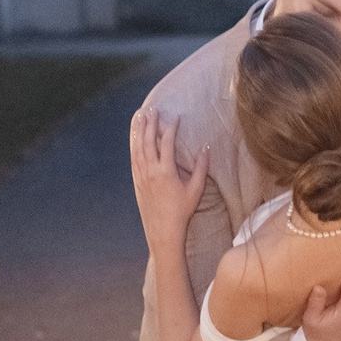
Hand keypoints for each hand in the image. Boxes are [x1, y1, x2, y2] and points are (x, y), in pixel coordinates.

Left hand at [129, 109, 207, 248]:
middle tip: (153, 110)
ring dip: (139, 131)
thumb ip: (202, 167)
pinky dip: (134, 145)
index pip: (167, 143)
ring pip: (138, 148)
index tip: (176, 117)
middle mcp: (150, 171)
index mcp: (166, 171)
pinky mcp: (137, 181)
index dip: (171, 128)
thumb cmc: (182, 211)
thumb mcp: (196, 190)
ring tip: (140, 116)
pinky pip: (133, 159)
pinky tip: (135, 138)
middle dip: (151, 124)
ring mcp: (141, 176)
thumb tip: (207, 147)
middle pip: (148, 141)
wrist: (163, 230)